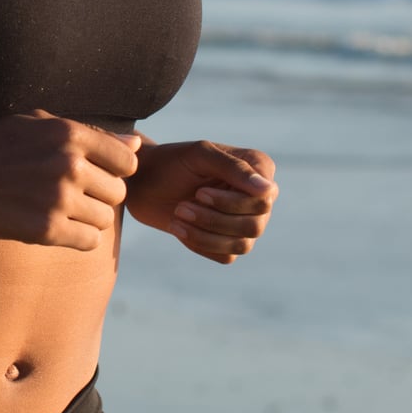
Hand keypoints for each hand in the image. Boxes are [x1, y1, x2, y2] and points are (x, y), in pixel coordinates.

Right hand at [0, 109, 139, 251]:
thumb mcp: (35, 125)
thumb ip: (89, 135)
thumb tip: (136, 146)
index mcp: (69, 133)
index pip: (127, 161)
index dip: (112, 171)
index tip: (89, 176)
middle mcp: (69, 164)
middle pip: (118, 193)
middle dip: (97, 197)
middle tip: (65, 197)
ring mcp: (58, 198)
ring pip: (104, 220)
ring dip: (86, 220)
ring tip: (55, 212)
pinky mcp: (44, 230)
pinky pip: (88, 242)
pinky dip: (75, 239)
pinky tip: (51, 228)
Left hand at [123, 140, 276, 264]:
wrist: (144, 180)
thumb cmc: (173, 161)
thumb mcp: (200, 156)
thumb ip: (234, 168)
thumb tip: (268, 190)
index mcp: (259, 169)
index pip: (264, 199)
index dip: (233, 203)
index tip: (200, 193)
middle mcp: (257, 197)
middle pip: (254, 225)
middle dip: (214, 220)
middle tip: (182, 207)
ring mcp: (244, 221)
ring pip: (242, 244)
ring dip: (205, 234)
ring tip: (178, 215)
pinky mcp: (226, 241)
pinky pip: (226, 256)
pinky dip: (200, 244)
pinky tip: (178, 227)